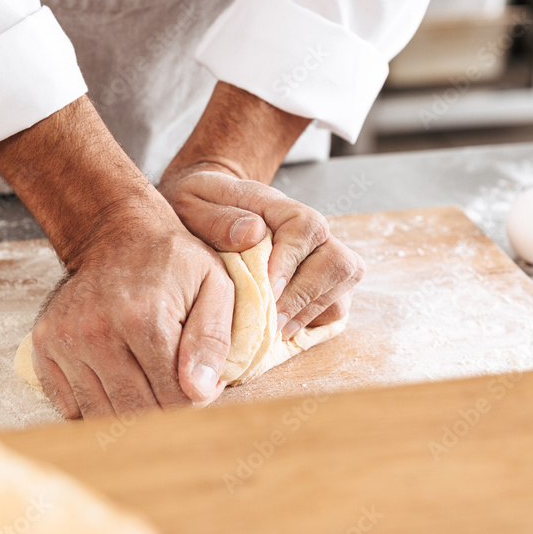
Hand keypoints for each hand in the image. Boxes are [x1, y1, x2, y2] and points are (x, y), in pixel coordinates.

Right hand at [0, 97, 234, 418]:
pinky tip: (113, 376)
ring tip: (145, 378)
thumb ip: (213, 340)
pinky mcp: (44, 346)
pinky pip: (70, 406)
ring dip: (129, 409)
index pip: (175, 398)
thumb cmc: (172, 261)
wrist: (114, 231)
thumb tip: (200, 392)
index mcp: (145, 318)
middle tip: (175, 384)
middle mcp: (97, 331)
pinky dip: (95, 403)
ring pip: (102, 416)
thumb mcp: (214, 286)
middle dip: (164, 409)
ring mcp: (65, 340)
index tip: (200, 380)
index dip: (195, 398)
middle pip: (138, 412)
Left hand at [160, 166, 363, 337]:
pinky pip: (335, 305)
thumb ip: (217, 219)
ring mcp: (318, 257)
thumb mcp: (190, 204)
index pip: (306, 226)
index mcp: (277, 207)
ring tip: (274, 330)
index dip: (291, 260)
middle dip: (305, 296)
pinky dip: (313, 321)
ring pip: (342, 286)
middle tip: (271, 320)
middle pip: (338, 261)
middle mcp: (308, 232)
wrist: (203, 211)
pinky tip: (280, 330)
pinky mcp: (320, 284)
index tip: (268, 287)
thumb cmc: (196, 207)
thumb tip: (252, 234)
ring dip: (310, 312)